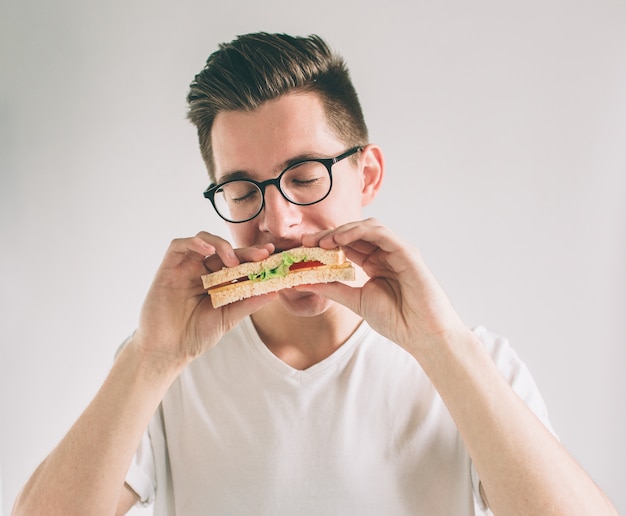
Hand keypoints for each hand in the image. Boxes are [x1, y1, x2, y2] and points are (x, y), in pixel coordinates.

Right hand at [130, 233, 277, 371]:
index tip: (272, 255)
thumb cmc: (196, 335)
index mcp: (218, 282)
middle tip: (262, 254)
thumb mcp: (228, 317)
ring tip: (233, 260)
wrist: (168, 350)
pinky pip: (179, 246)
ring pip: (204, 241)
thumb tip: (275, 291)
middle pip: (225, 251)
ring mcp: (185, 268)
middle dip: (245, 251)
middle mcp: (202, 272)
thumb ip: (249, 302)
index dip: (254, 257)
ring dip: (221, 245)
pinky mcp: (168, 268)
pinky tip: (208, 250)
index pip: (239, 263)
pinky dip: (194, 242)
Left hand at [301, 218, 468, 356]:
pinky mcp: (407, 252)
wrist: (423, 335)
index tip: (303, 247)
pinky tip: (341, 238)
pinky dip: (359, 232)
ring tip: (322, 241)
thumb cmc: (397, 321)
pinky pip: (380, 233)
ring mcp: (397, 251)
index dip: (325, 243)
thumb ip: (333, 289)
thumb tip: (302, 281)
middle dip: (329, 234)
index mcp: (375, 264)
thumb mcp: (357, 302)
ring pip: (367, 228)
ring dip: (343, 231)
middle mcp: (386, 254)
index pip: (347, 246)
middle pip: (355, 233)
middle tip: (306, 240)